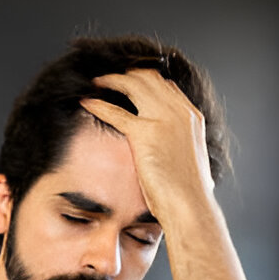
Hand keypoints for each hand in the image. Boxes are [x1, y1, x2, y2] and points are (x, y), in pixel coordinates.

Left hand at [79, 69, 214, 228]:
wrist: (190, 205)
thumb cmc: (188, 192)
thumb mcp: (190, 158)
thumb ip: (178, 143)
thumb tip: (167, 148)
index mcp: (191, 116)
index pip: (166, 84)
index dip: (145, 79)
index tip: (129, 82)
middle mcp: (179, 111)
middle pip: (149, 77)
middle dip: (126, 74)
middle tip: (107, 78)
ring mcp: (163, 119)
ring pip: (133, 85)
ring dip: (111, 80)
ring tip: (96, 83)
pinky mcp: (146, 133)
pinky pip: (116, 112)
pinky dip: (99, 104)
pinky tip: (87, 103)